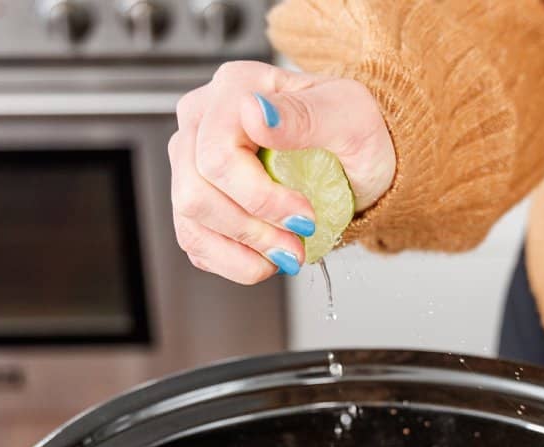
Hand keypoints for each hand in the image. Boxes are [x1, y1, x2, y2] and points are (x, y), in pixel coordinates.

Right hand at [168, 61, 394, 283]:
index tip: (304, 214)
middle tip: (297, 242)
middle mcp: (202, 118)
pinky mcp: (194, 196)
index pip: (217, 154)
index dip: (259, 198)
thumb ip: (304, 114)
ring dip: (243, 250)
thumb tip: (254, 112)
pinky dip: (233, 261)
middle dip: (252, 230)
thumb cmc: (353, 132)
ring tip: (286, 252)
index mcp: (235, 87)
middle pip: (195, 193)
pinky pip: (194, 241)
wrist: (354, 159)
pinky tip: (266, 257)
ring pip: (190, 220)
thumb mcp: (349, 117)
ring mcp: (191, 158)